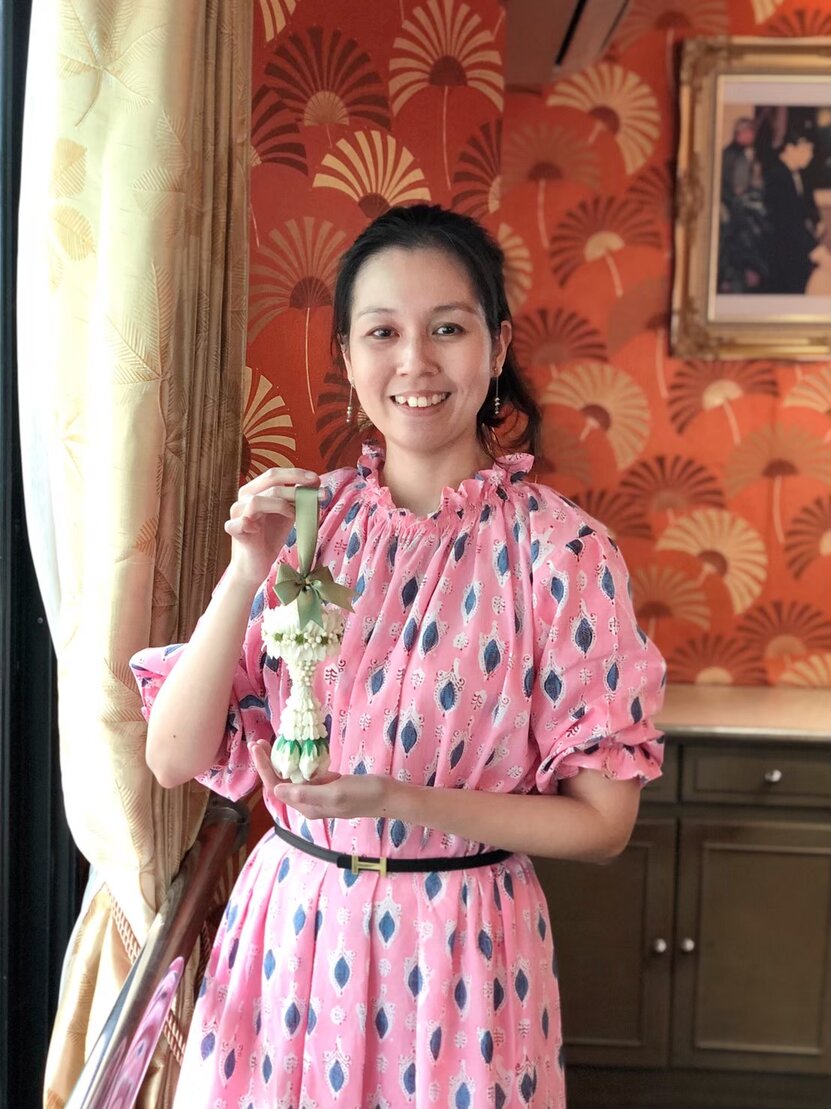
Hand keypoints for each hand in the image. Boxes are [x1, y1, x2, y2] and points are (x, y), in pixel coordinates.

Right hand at [225, 467, 321, 586]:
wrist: (256, 564)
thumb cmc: (270, 536)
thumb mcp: (289, 514)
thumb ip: (299, 499)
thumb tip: (316, 483)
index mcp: (256, 489)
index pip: (274, 474)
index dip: (295, 474)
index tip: (316, 479)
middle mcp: (244, 497)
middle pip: (269, 482)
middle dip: (295, 487)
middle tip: (316, 495)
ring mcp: (237, 513)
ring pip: (257, 500)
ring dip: (280, 504)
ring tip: (292, 515)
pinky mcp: (234, 531)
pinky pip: (238, 523)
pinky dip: (249, 524)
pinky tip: (258, 529)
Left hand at [251, 740, 394, 819]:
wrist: (388, 796)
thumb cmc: (363, 794)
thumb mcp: (335, 792)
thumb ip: (306, 792)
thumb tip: (277, 790)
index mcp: (308, 807)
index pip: (277, 788)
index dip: (265, 768)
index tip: (258, 748)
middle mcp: (310, 802)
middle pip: (281, 783)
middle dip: (268, 763)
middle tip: (259, 742)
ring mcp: (319, 794)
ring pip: (293, 778)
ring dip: (281, 761)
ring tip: (271, 743)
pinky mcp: (328, 786)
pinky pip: (307, 774)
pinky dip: (298, 762)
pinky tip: (296, 750)